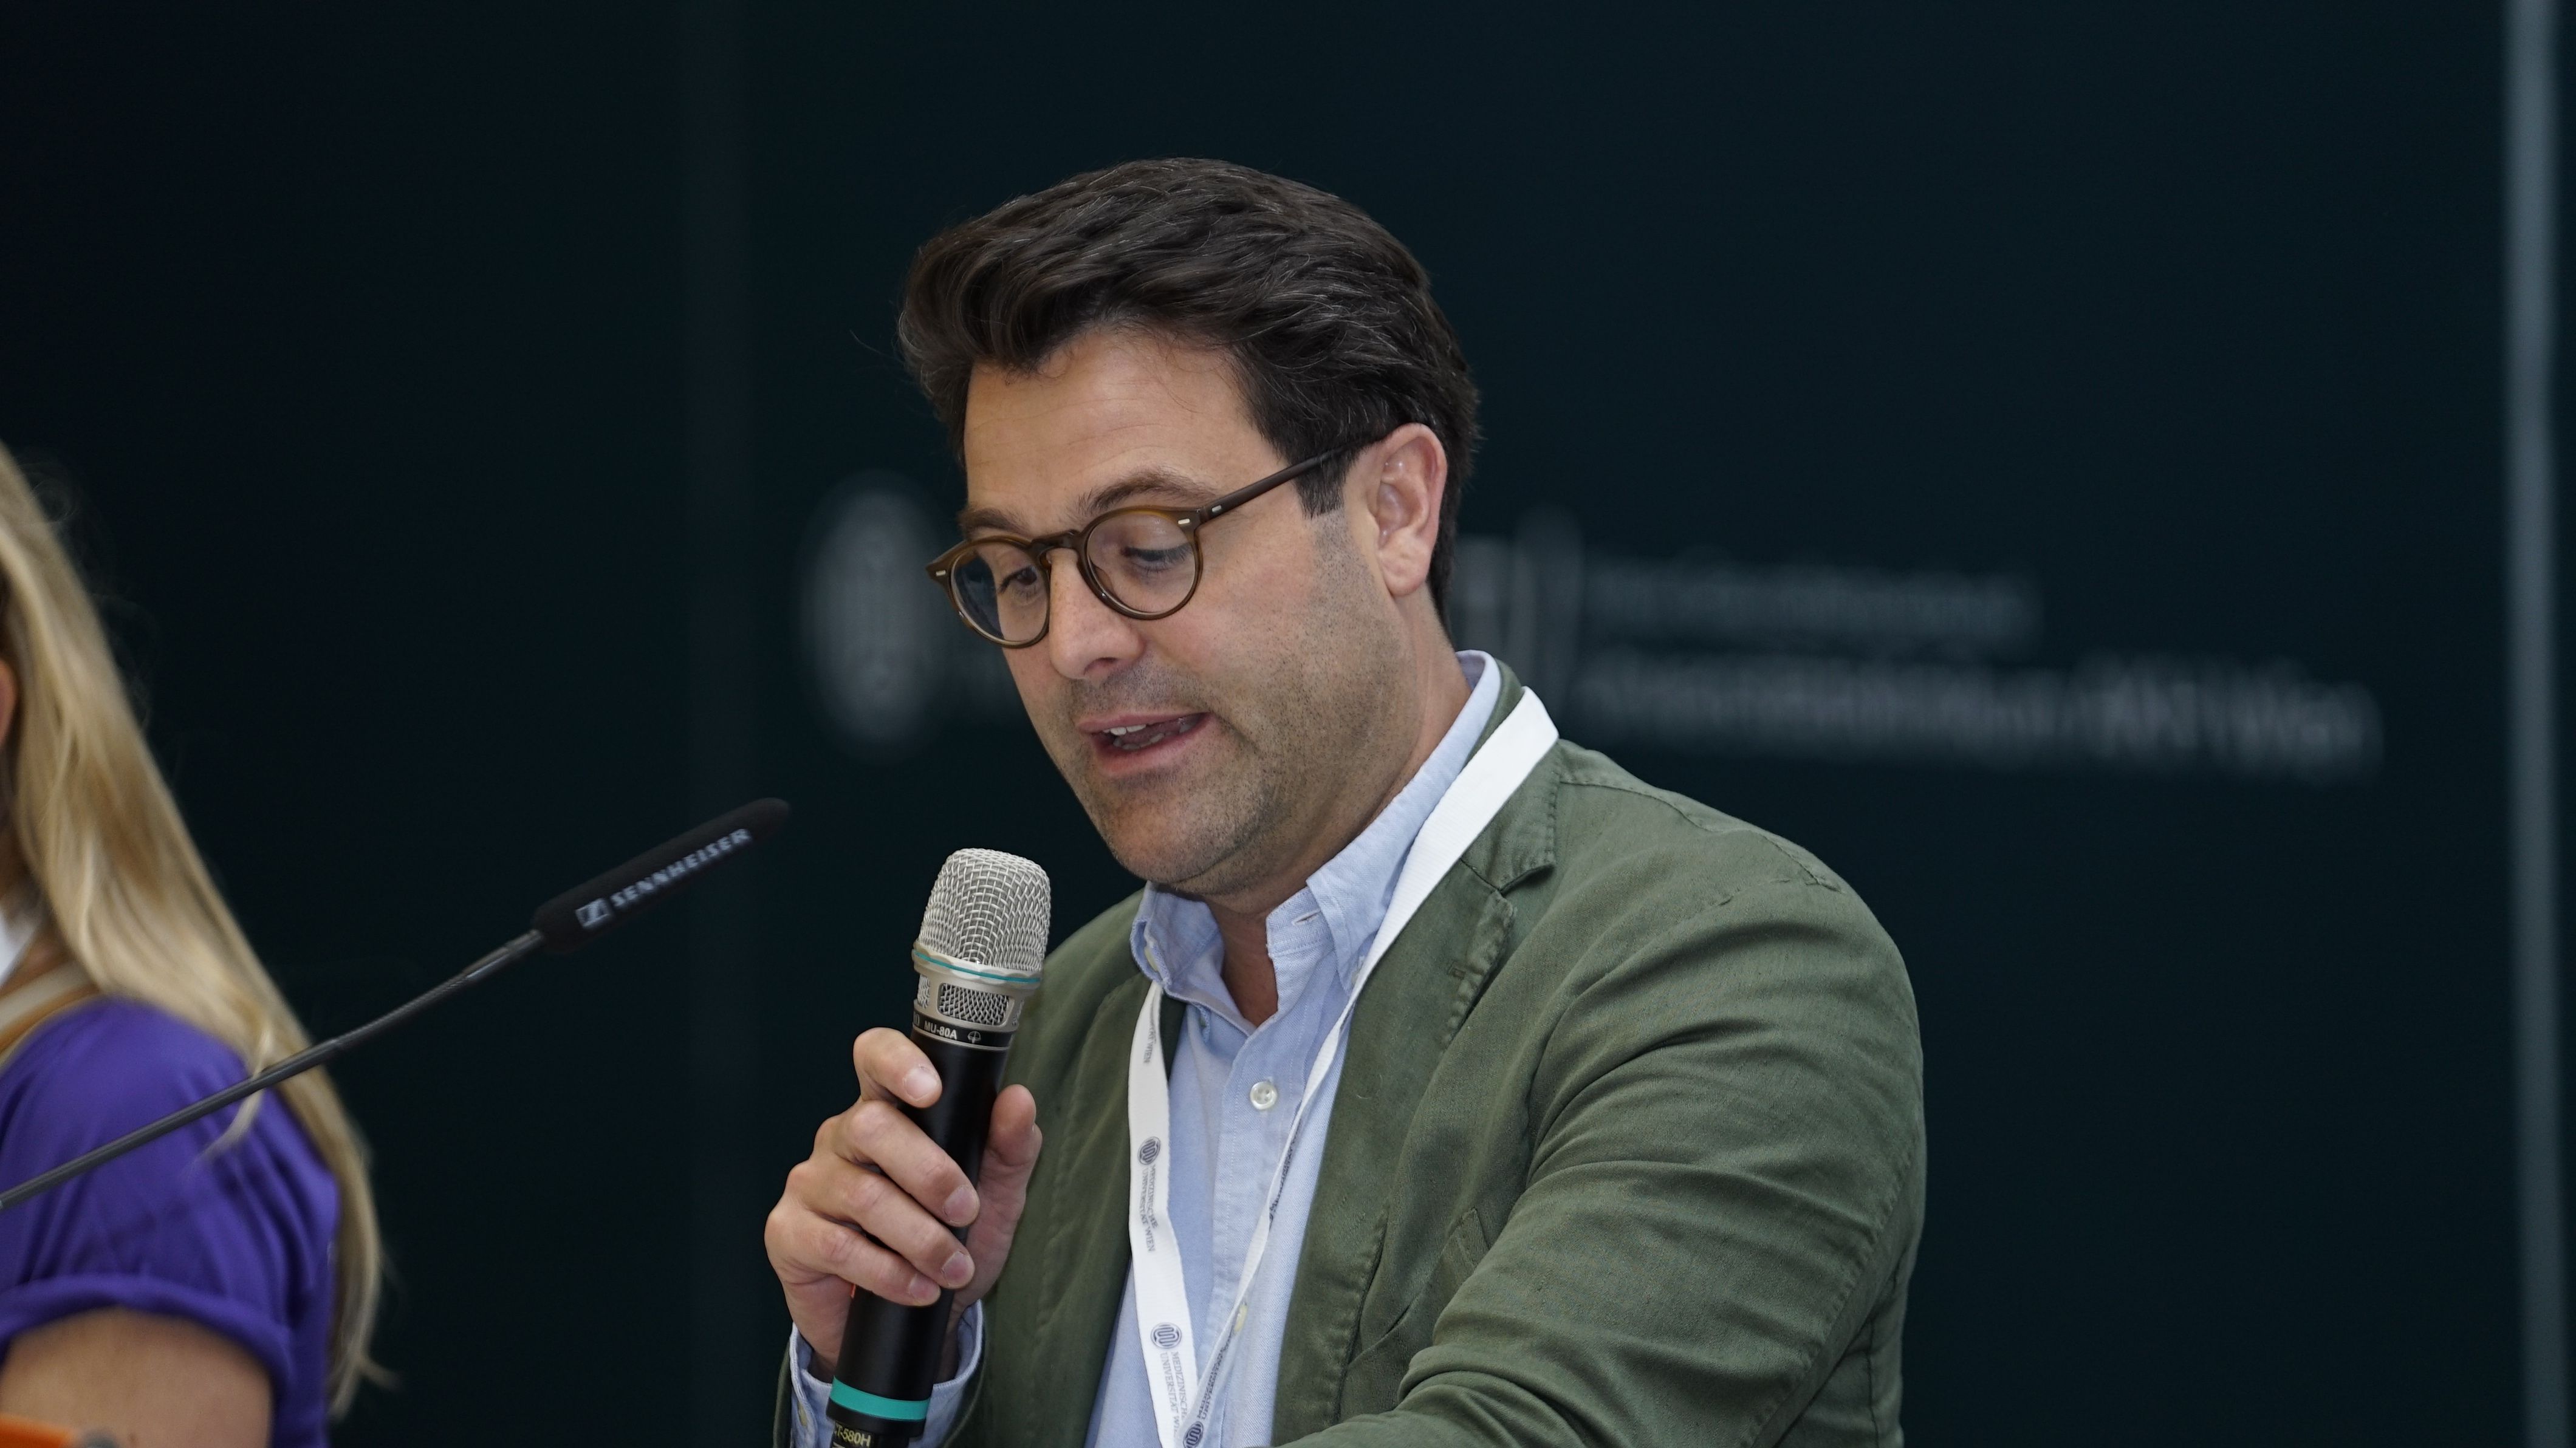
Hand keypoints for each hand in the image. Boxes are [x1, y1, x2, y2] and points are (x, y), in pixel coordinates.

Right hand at [766, 1027, 1043, 1371]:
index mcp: (888, 1112)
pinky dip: (890, 1272)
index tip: (932, 1090)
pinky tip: (920, 1289)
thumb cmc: (950, 1241)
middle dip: (929, 1172)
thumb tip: (1019, 1100)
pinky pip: (837, 1246)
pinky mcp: (789, 1233)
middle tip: (967, 1212)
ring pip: (861, 1194)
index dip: (897, 1062)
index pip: (875, 1058)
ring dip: (920, 1237)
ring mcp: (810, 1184)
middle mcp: (841, 1138)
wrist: (911, 1322)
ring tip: (954, 1269)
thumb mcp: (995, 1199)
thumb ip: (1010, 1149)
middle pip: (871, 1126)